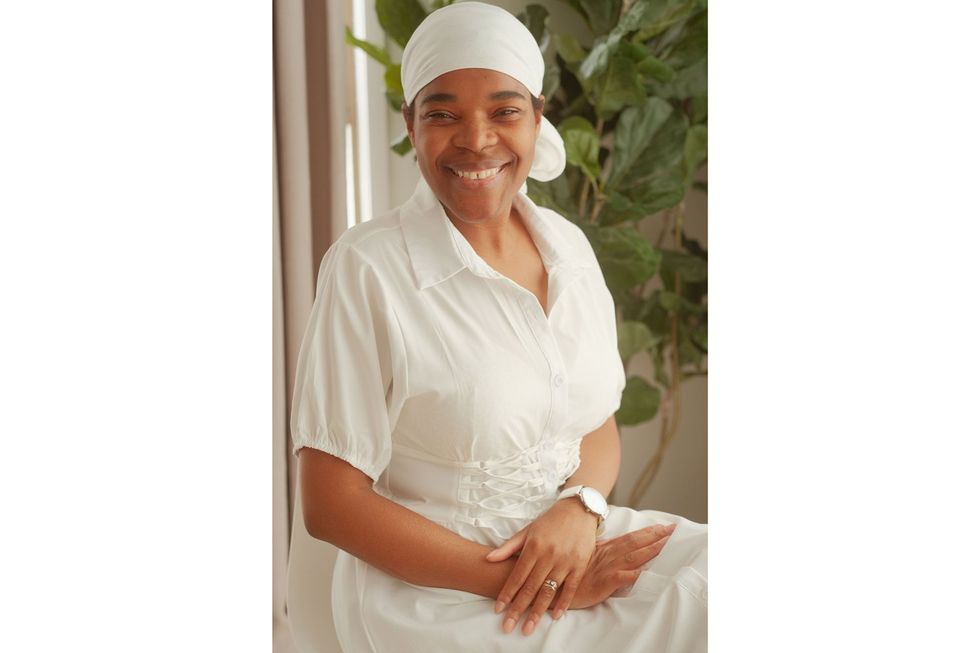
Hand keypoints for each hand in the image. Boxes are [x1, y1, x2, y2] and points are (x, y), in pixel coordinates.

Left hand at [486, 498, 599, 634]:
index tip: (498, 610)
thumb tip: (488, 559)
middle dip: (518, 609)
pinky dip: (564, 603)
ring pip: (549, 591)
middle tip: (509, 626)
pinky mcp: (580, 565)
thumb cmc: (550, 521)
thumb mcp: (527, 530)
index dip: (507, 594)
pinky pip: (570, 588)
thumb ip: (509, 547)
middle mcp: (549, 556)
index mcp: (534, 547)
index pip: (517, 576)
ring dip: (538, 611)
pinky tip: (556, 616)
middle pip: (531, 588)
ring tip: (529, 627)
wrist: (579, 509)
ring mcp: (565, 561)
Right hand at [564, 522, 675, 612]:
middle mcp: (607, 555)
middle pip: (635, 543)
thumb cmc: (566, 573)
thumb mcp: (583, 557)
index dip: (648, 532)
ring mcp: (606, 567)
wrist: (550, 583)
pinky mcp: (603, 582)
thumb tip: (610, 548)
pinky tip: (649, 572)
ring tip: (667, 543)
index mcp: (604, 548)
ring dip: (651, 549)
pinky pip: (623, 577)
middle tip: (673, 529)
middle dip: (656, 536)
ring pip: (633, 556)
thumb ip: (598, 552)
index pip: (630, 537)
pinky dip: (637, 574)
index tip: (664, 526)